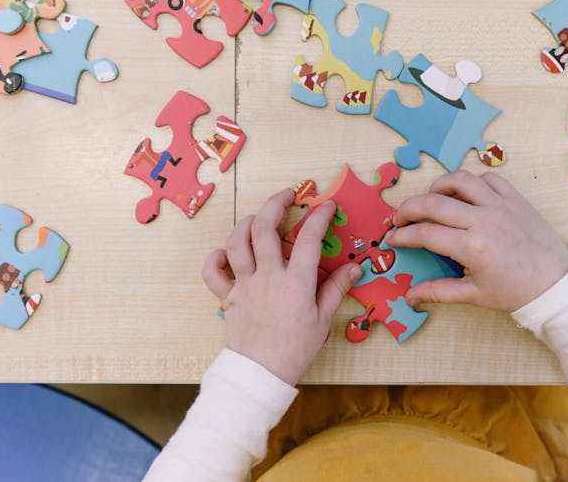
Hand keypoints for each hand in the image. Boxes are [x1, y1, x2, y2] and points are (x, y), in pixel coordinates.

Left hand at [202, 189, 362, 385]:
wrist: (262, 373)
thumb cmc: (295, 349)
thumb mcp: (322, 320)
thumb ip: (336, 289)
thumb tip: (354, 268)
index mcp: (296, 283)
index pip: (310, 239)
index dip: (319, 217)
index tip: (326, 207)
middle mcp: (268, 277)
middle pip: (264, 228)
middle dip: (276, 204)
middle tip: (287, 195)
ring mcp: (245, 284)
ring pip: (237, 242)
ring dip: (246, 223)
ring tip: (258, 218)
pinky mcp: (229, 296)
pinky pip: (213, 272)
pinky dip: (216, 257)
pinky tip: (227, 253)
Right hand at [386, 171, 567, 312]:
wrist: (559, 283)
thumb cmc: (516, 291)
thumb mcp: (474, 295)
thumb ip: (438, 291)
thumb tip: (409, 296)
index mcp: (471, 247)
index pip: (424, 233)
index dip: (403, 235)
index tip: (393, 238)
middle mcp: (483, 220)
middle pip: (433, 203)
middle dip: (408, 208)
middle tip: (399, 218)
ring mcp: (500, 205)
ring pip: (459, 180)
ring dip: (437, 186)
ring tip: (429, 199)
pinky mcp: (515, 198)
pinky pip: (487, 178)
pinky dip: (470, 182)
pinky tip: (462, 195)